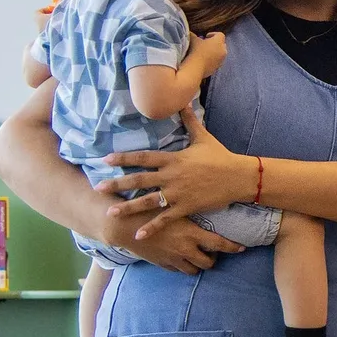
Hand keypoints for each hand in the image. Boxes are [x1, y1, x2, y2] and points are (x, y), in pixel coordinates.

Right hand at [92, 199, 243, 273]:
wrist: (122, 224)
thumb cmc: (146, 205)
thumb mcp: (171, 194)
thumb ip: (189, 189)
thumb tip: (202, 168)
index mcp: (191, 232)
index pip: (219, 244)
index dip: (232, 247)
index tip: (242, 248)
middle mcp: (185, 248)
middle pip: (208, 262)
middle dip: (214, 259)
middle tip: (216, 252)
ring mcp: (173, 258)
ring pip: (193, 270)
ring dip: (198, 264)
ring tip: (200, 255)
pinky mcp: (161, 263)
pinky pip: (177, 270)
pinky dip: (182, 265)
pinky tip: (182, 257)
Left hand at [102, 109, 255, 237]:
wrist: (238, 177)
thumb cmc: (220, 157)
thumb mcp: (203, 137)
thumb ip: (190, 121)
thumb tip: (184, 100)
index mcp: (173, 159)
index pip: (143, 157)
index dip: (124, 158)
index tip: (106, 159)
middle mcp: (171, 176)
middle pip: (139, 180)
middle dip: (117, 184)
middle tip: (98, 188)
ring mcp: (177, 193)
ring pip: (148, 201)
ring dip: (128, 208)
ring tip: (111, 213)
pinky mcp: (186, 207)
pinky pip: (165, 219)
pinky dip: (152, 227)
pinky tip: (139, 235)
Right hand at [186, 32, 228, 74]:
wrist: (196, 68)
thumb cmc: (196, 51)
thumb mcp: (193, 40)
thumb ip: (193, 35)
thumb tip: (190, 34)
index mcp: (219, 42)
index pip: (220, 35)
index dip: (213, 34)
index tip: (206, 36)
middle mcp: (223, 50)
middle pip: (222, 44)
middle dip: (215, 43)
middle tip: (206, 44)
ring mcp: (221, 60)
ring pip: (220, 54)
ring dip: (214, 52)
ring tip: (204, 53)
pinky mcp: (217, 68)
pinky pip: (217, 62)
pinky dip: (212, 60)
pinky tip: (204, 60)